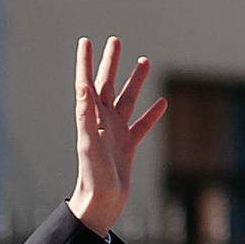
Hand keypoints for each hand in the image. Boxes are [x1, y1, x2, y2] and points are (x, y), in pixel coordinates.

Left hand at [68, 35, 164, 235]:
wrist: (100, 203)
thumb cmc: (92, 175)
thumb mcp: (89, 142)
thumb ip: (85, 114)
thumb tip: (82, 85)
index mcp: (91, 117)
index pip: (87, 82)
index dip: (85, 61)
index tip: (86, 41)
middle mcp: (102, 122)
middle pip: (107, 85)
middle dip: (111, 63)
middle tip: (114, 40)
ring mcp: (115, 133)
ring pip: (127, 100)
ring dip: (135, 81)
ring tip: (144, 61)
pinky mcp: (127, 147)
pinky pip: (141, 126)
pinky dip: (151, 114)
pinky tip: (162, 103)